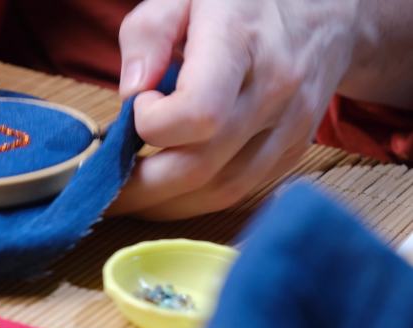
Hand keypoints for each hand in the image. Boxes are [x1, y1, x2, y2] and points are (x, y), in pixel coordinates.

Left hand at [109, 0, 365, 219]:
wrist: (324, 14)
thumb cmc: (241, 1)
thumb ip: (148, 35)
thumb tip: (130, 94)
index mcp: (239, 41)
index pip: (197, 112)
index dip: (153, 124)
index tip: (139, 106)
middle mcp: (273, 90)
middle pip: (200, 166)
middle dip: (141, 188)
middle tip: (106, 189)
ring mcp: (290, 127)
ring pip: (221, 192)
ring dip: (166, 205)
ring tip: (131, 196)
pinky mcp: (293, 151)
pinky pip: (241, 192)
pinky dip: (198, 200)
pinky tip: (171, 190)